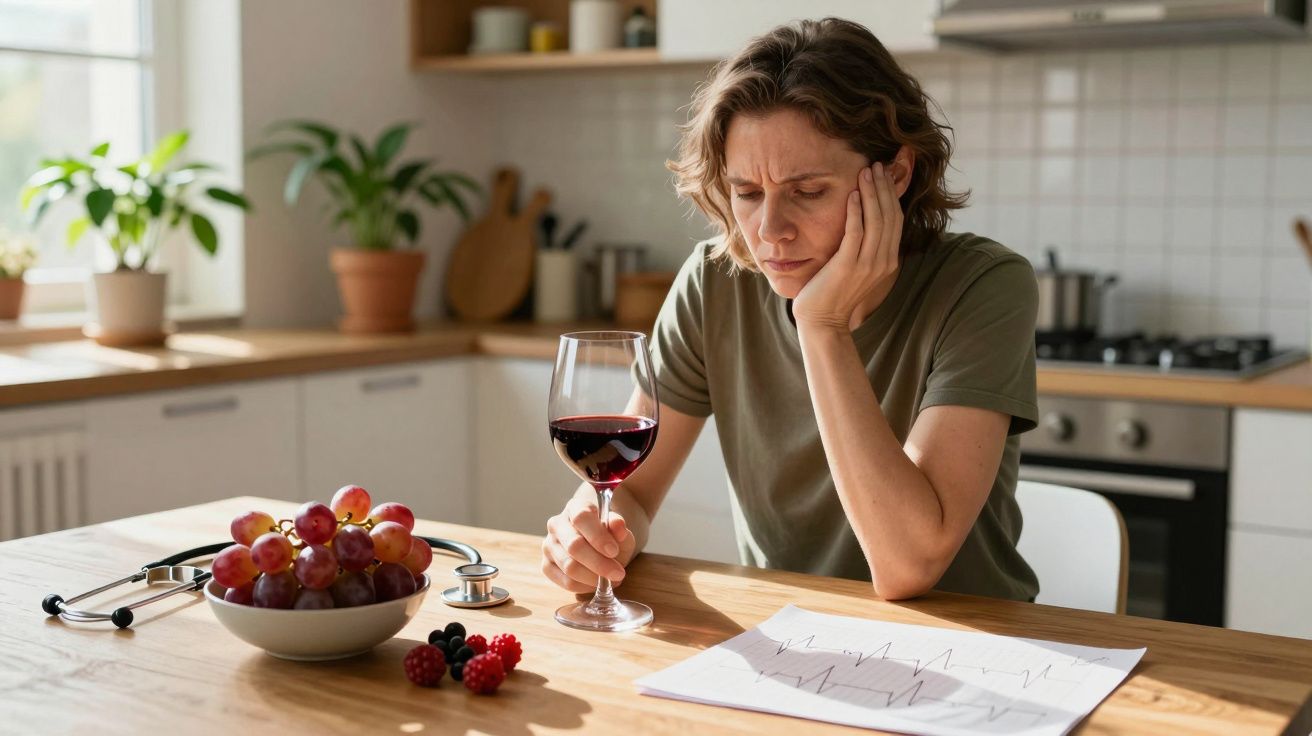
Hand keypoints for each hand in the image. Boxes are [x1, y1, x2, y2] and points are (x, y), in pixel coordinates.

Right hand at [541, 492, 635, 593]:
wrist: (596, 544)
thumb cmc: (608, 534)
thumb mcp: (619, 529)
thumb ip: (619, 527)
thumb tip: (618, 525)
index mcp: (575, 507)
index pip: (581, 518)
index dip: (598, 536)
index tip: (614, 551)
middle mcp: (557, 524)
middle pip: (574, 546)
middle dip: (599, 563)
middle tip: (618, 573)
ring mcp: (549, 545)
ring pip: (569, 566)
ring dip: (594, 577)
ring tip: (610, 579)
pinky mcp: (546, 565)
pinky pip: (565, 581)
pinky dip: (584, 586)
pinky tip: (596, 583)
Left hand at [792, 161, 903, 330]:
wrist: (823, 320)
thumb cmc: (834, 292)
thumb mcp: (856, 267)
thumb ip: (864, 246)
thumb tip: (863, 221)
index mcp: (888, 261)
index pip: (896, 220)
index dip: (891, 195)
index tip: (884, 174)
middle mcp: (883, 262)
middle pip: (889, 215)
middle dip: (883, 188)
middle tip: (876, 165)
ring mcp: (867, 264)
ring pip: (876, 220)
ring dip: (871, 193)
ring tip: (865, 172)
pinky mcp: (848, 265)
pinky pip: (856, 232)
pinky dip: (856, 211)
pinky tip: (851, 194)